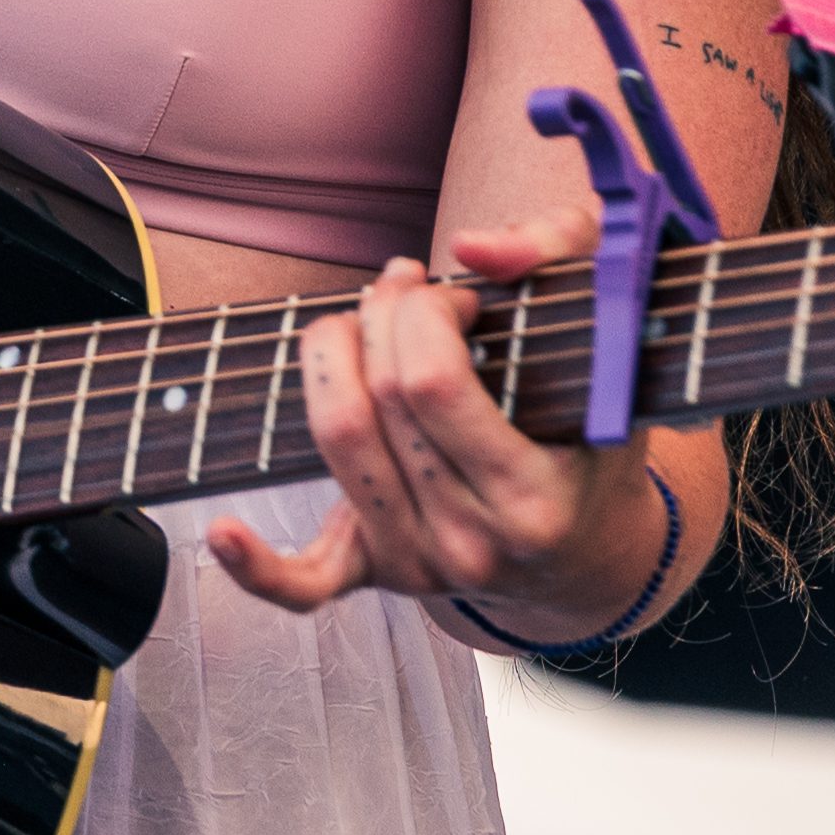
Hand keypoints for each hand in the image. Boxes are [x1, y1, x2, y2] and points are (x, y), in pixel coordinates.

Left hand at [207, 208, 691, 639]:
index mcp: (534, 500)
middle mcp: (473, 546)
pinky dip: (255, 564)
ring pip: (335, 444)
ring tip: (361, 322)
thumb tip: (472, 248)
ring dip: (328, 359)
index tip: (458, 294)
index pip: (431, 383)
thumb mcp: (614, 332)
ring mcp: (421, 567)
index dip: (425, 313)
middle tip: (407, 286)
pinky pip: (304, 586)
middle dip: (380, 314)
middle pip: (377, 401)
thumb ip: (559, 257)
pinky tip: (220, 531)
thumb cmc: (600, 424)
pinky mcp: (378, 577)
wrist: (592, 546)